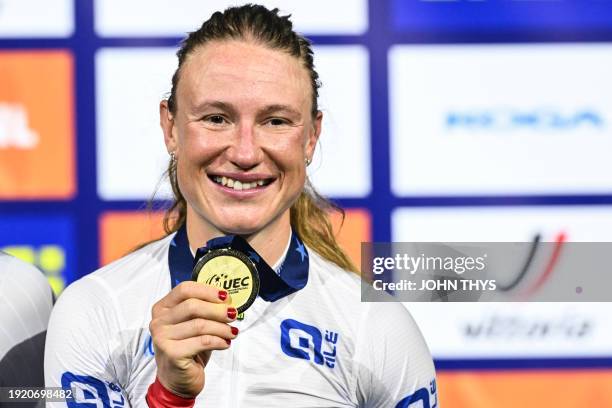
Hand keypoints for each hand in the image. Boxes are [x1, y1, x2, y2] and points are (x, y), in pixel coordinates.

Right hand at [149, 281, 237, 396]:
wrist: (177, 380)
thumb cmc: (187, 348)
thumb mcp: (193, 324)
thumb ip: (205, 310)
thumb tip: (228, 301)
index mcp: (163, 308)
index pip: (185, 289)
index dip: (208, 291)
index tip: (225, 297)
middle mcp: (159, 321)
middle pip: (192, 306)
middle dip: (217, 310)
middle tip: (233, 314)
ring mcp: (163, 338)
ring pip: (200, 325)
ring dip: (221, 328)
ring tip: (232, 332)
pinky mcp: (172, 354)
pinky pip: (203, 342)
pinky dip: (219, 341)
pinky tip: (225, 343)